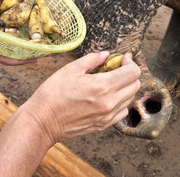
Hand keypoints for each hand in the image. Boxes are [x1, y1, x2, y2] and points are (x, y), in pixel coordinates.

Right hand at [26, 51, 140, 143]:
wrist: (43, 122)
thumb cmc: (53, 94)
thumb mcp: (70, 69)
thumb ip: (92, 60)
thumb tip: (105, 55)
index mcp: (103, 86)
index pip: (133, 72)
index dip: (130, 62)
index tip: (123, 57)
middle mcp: (110, 102)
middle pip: (136, 85)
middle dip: (130, 73)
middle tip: (117, 68)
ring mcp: (108, 116)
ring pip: (130, 99)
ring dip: (126, 87)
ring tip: (111, 82)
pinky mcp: (104, 125)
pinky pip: (122, 112)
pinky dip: (121, 102)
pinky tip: (108, 97)